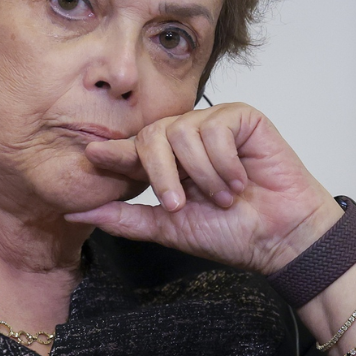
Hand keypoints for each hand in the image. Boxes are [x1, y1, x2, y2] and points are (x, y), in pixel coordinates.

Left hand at [66, 102, 343, 274]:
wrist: (279, 237)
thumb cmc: (232, 234)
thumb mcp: (170, 228)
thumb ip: (125, 218)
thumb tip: (75, 214)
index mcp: (169, 163)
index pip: (133, 149)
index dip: (113, 152)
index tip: (91, 155)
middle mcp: (188, 139)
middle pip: (152, 135)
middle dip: (161, 173)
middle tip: (181, 204)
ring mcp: (214, 124)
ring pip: (182, 132)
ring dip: (203, 175)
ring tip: (226, 197)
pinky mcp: (241, 117)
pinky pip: (215, 129)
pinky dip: (225, 163)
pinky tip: (242, 179)